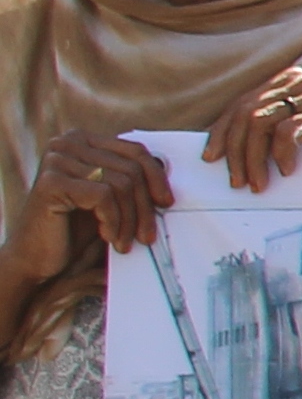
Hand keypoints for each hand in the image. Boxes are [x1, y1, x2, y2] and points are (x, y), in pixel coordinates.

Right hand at [8, 128, 172, 269]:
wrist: (35, 259)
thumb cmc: (74, 228)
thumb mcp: (108, 197)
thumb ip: (129, 178)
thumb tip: (169, 168)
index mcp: (83, 140)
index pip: (135, 151)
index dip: (157, 177)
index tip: (166, 203)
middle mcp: (67, 143)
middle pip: (131, 168)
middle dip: (145, 206)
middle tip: (147, 235)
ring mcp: (57, 160)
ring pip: (121, 184)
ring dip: (130, 219)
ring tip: (125, 242)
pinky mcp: (51, 181)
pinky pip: (103, 196)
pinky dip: (113, 220)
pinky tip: (108, 237)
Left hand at [206, 70, 301, 195]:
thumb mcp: (287, 129)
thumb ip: (259, 127)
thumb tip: (214, 149)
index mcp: (289, 79)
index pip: (243, 102)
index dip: (222, 131)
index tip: (210, 157)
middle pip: (250, 113)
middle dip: (236, 151)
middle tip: (236, 181)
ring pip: (263, 123)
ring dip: (254, 159)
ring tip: (257, 183)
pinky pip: (290, 130)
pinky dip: (281, 153)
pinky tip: (285, 170)